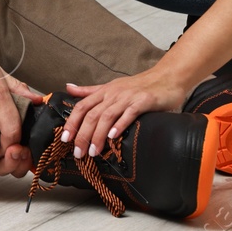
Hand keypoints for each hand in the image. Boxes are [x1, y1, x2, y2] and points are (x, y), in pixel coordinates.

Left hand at [60, 68, 193, 161]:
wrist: (167, 77)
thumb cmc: (138, 85)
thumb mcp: (111, 86)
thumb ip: (90, 91)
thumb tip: (68, 88)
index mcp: (104, 91)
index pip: (82, 107)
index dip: (72, 122)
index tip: (64, 139)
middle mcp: (113, 94)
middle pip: (92, 114)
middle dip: (82, 135)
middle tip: (78, 153)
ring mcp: (128, 97)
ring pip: (107, 116)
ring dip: (98, 135)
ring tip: (93, 151)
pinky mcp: (144, 101)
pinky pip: (129, 113)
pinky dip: (119, 124)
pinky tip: (113, 136)